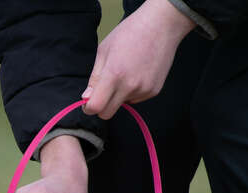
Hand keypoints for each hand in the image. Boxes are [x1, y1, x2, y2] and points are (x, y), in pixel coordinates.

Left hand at [82, 0, 195, 117]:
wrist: (161, 26)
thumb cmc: (130, 33)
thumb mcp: (104, 51)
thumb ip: (95, 78)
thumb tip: (86, 97)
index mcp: (114, 75)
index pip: (96, 107)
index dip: (88, 107)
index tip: (88, 103)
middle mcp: (130, 86)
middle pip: (108, 113)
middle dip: (102, 106)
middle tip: (103, 92)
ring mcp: (143, 90)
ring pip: (123, 105)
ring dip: (119, 95)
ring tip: (126, 72)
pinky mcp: (154, 91)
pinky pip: (136, 99)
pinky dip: (133, 91)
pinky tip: (137, 73)